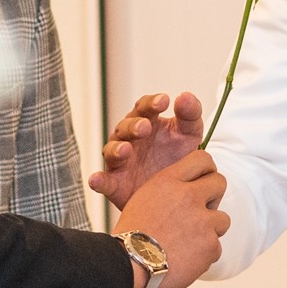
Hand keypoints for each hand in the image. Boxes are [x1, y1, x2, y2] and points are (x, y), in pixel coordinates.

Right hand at [91, 90, 207, 205]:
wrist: (176, 191)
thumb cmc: (178, 157)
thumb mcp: (190, 134)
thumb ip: (190, 114)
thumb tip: (185, 96)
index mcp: (148, 122)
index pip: (145, 107)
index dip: (152, 103)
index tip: (164, 101)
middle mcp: (130, 139)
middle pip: (126, 127)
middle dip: (134, 126)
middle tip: (145, 127)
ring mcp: (121, 161)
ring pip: (112, 151)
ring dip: (116, 149)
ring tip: (125, 150)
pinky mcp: (116, 183)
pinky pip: (104, 182)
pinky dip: (99, 181)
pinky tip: (96, 180)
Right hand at [117, 148, 228, 287]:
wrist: (128, 267)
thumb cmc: (131, 237)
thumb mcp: (143, 201)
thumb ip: (169, 192)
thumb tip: (190, 189)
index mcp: (168, 182)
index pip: (202, 160)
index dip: (207, 171)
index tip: (204, 181)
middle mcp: (188, 196)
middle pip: (220, 183)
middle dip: (214, 197)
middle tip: (202, 212)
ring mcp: (202, 220)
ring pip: (223, 219)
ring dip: (210, 231)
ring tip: (187, 243)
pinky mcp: (210, 244)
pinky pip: (216, 247)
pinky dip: (204, 256)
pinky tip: (185, 260)